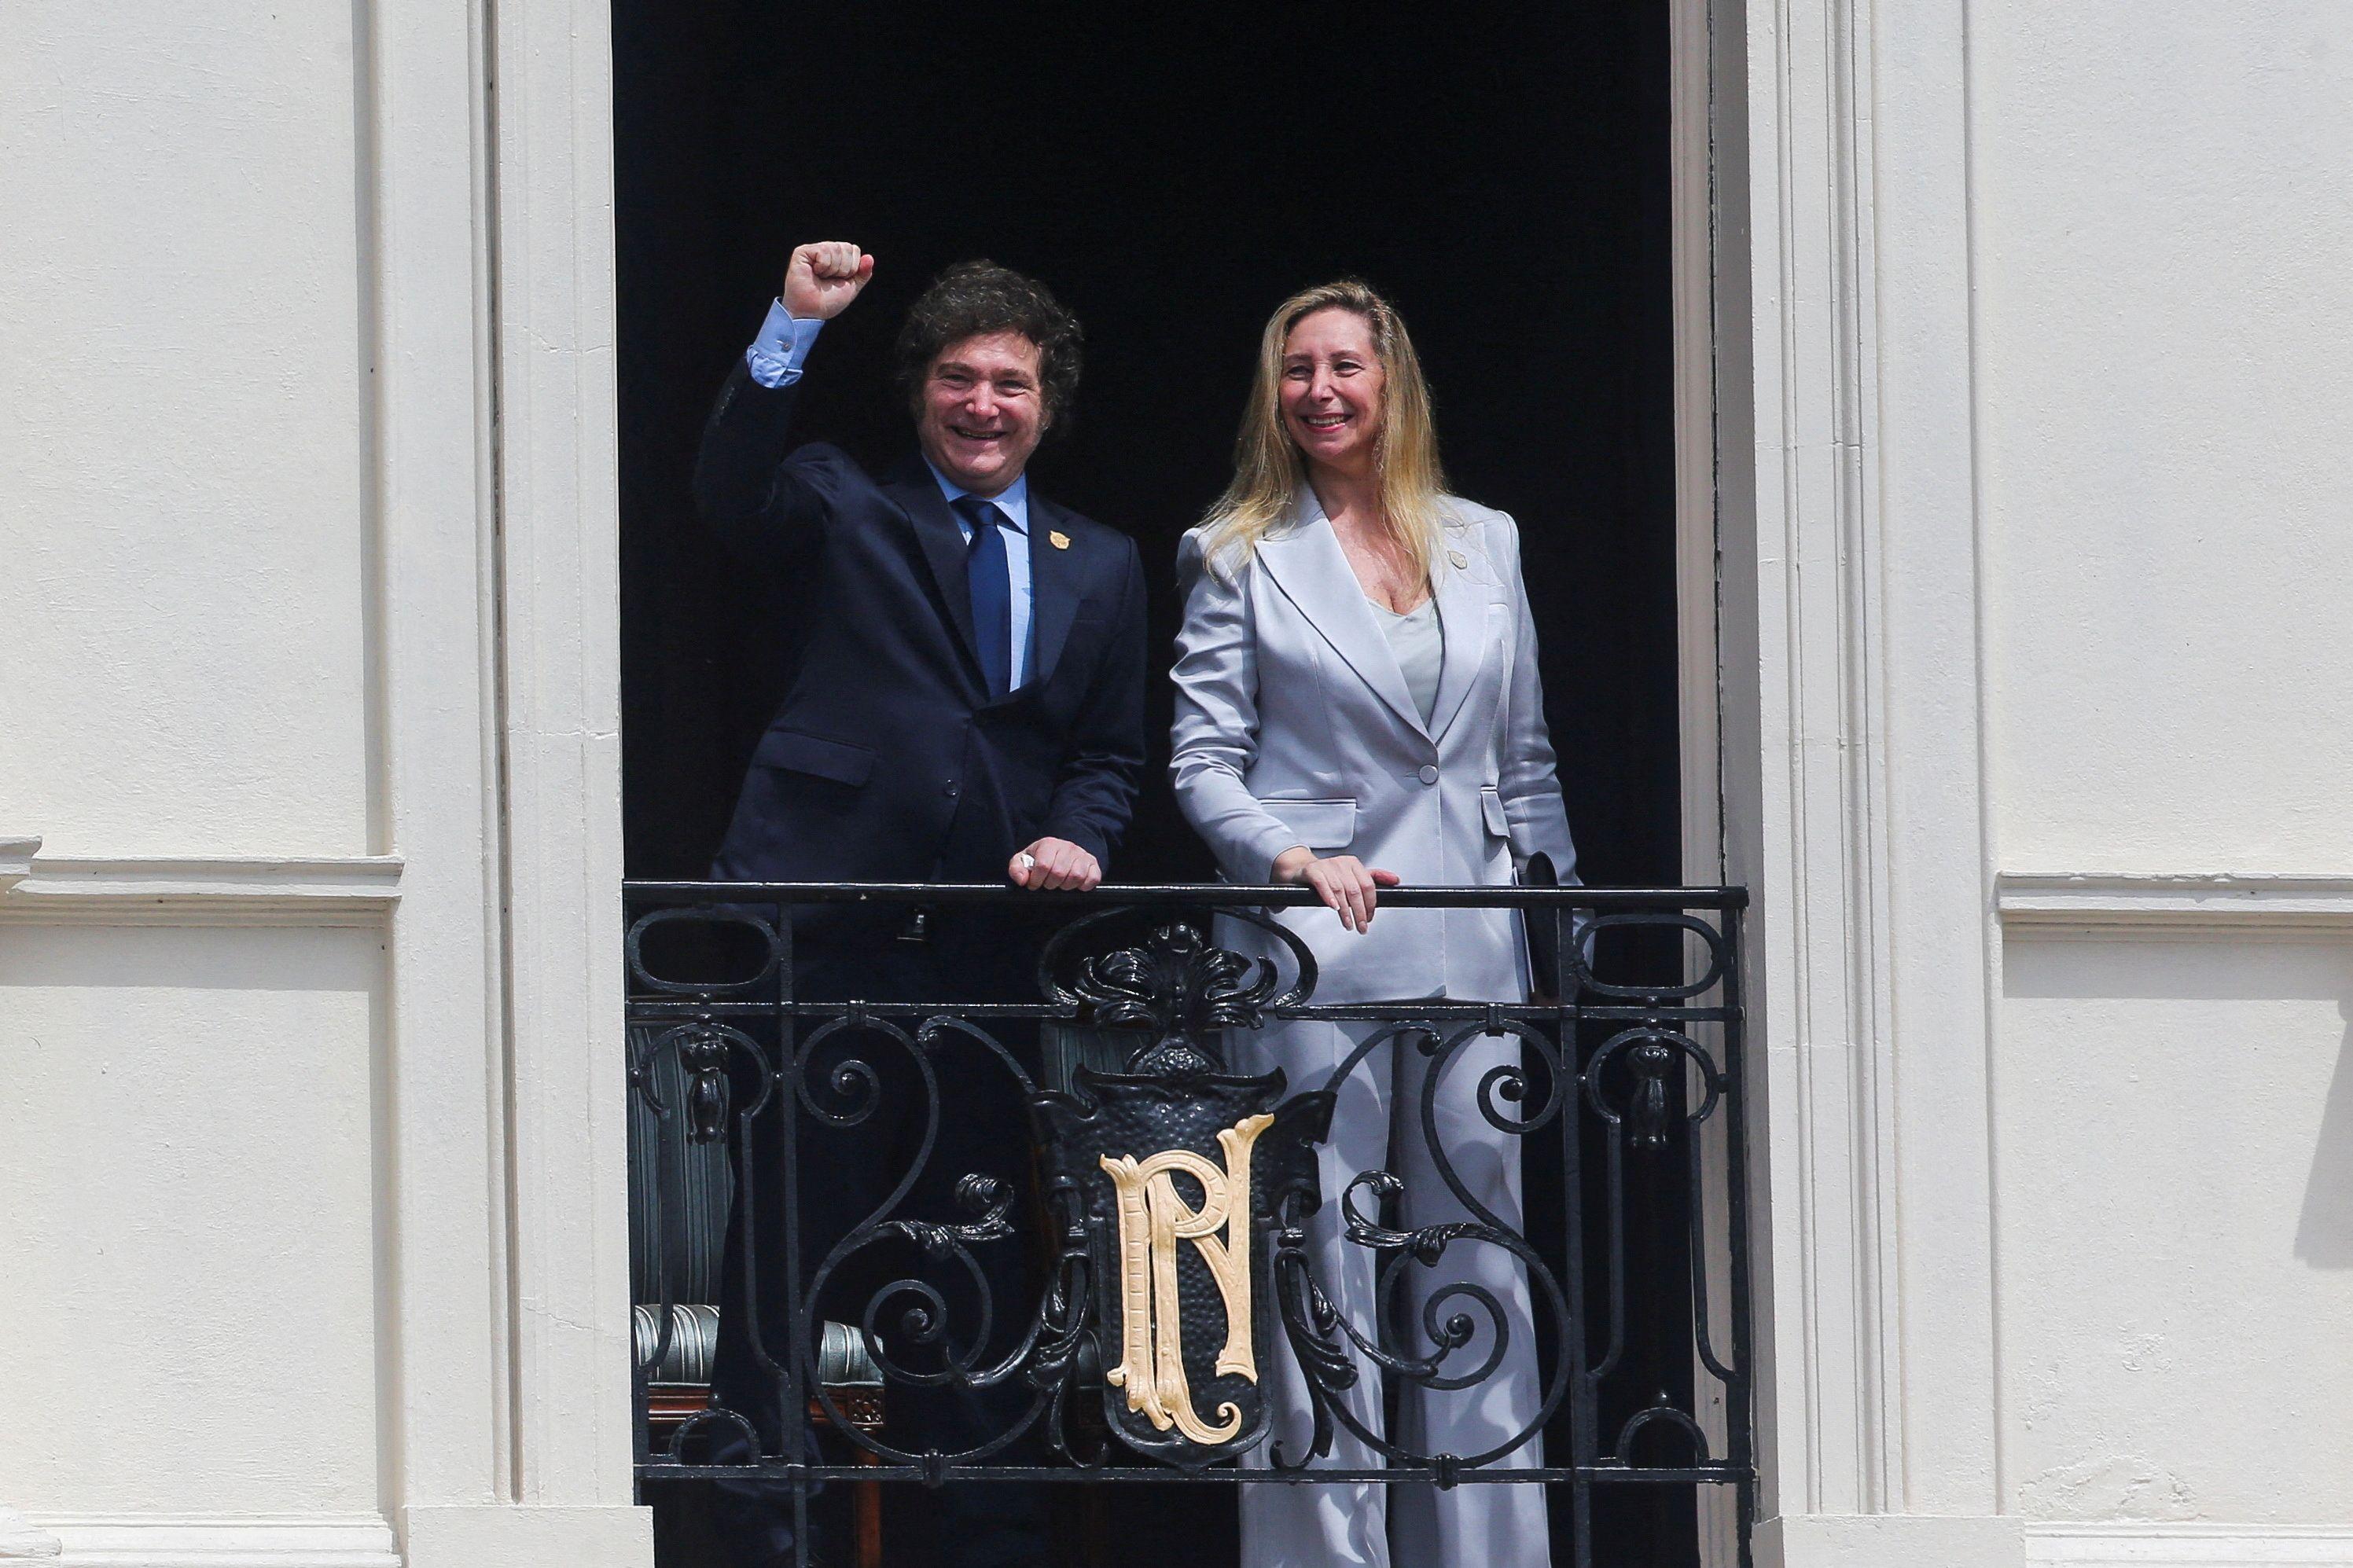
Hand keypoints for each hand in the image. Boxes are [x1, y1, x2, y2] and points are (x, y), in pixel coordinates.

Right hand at [781, 241, 874, 320]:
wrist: (812, 311)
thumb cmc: (828, 301)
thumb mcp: (852, 287)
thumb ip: (863, 273)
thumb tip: (869, 257)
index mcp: (837, 257)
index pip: (854, 250)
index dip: (852, 268)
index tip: (840, 280)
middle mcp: (826, 251)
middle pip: (847, 247)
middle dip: (844, 269)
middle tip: (829, 280)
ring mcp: (813, 250)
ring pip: (836, 248)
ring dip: (833, 269)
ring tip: (821, 277)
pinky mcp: (802, 252)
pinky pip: (823, 250)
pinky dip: (823, 266)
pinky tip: (814, 273)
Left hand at [1009, 837, 1100, 891]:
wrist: (1062, 852)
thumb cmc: (1041, 858)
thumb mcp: (1024, 861)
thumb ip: (1016, 869)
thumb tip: (1022, 880)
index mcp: (1049, 844)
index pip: (1043, 865)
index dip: (1037, 880)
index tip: (1035, 884)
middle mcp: (1068, 847)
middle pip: (1059, 873)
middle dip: (1050, 884)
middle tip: (1048, 884)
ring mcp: (1082, 855)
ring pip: (1076, 877)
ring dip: (1066, 886)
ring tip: (1060, 884)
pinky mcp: (1093, 864)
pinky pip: (1092, 879)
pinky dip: (1083, 886)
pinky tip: (1075, 885)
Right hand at [1272, 848, 1400, 933]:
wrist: (1301, 870)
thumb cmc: (1328, 875)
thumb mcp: (1353, 875)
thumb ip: (1374, 878)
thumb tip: (1395, 880)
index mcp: (1353, 864)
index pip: (1368, 885)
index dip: (1370, 904)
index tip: (1370, 917)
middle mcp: (1341, 863)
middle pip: (1355, 890)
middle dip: (1360, 912)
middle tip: (1361, 926)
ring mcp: (1326, 866)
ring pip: (1340, 890)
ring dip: (1345, 911)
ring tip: (1348, 923)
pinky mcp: (1312, 871)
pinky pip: (1323, 884)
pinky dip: (1329, 897)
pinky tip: (1334, 907)